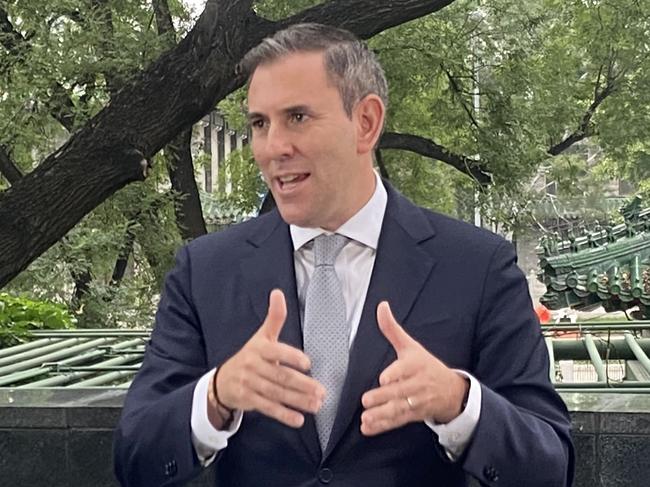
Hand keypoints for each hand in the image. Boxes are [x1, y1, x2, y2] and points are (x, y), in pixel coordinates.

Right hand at [214, 289, 324, 427]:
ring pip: (277, 393)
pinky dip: (284, 415)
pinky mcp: (249, 401)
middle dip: (303, 385)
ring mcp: (251, 384)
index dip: (292, 357)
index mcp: (259, 348)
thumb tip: (277, 293)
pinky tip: (299, 420)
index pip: (277, 352)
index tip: (308, 364)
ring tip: (317, 405)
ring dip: (298, 401)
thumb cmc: (250, 356)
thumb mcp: (261, 336)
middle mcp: (254, 366)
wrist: (223, 380)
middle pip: (281, 376)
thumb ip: (274, 317)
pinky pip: (269, 408)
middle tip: (322, 391)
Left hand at [360, 301, 468, 435]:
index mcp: (415, 365)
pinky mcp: (413, 416)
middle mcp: (417, 384)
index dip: (395, 374)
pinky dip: (383, 426)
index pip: (406, 369)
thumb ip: (392, 329)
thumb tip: (381, 306)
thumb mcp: (411, 346)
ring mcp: (416, 402)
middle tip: (366, 400)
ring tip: (366, 418)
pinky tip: (368, 428)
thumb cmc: (426, 365)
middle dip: (383, 397)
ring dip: (381, 415)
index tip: (384, 379)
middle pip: (400, 392)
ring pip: (398, 409)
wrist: (452, 391)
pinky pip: (397, 421)